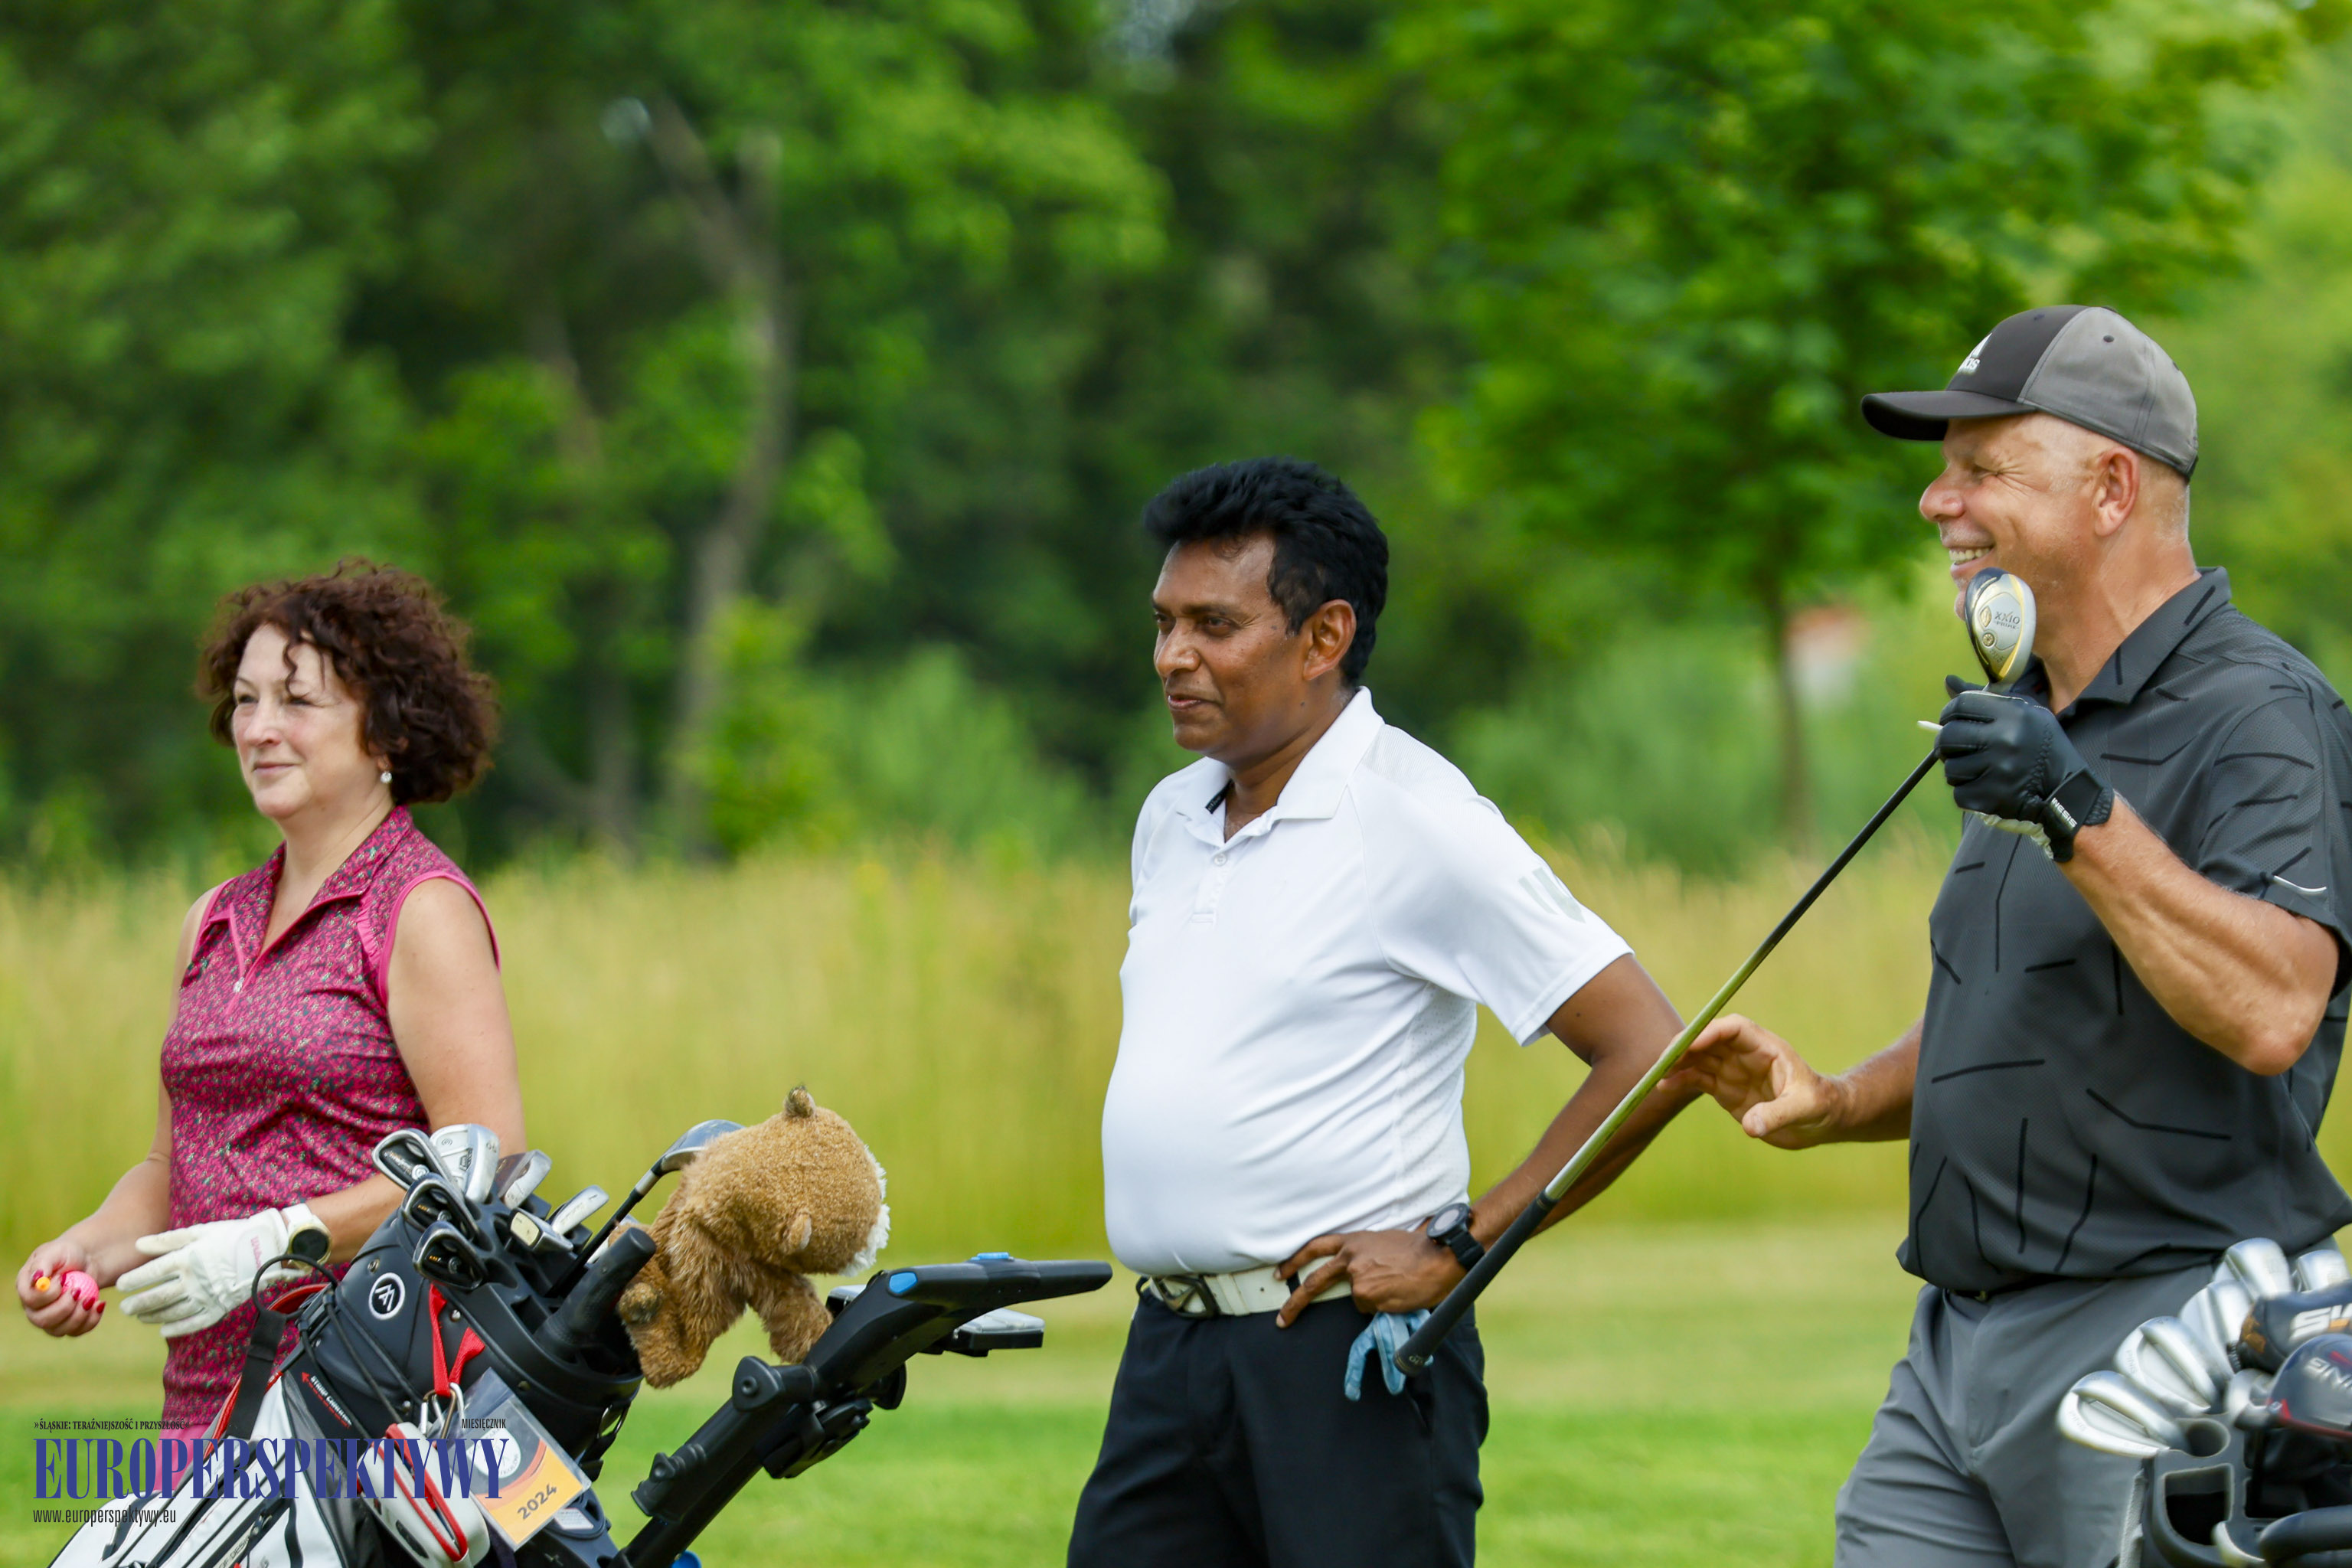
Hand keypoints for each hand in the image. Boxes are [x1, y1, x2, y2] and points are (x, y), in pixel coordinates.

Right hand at [17, 1240, 103, 1337]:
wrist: (87, 1261)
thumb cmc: (68, 1254)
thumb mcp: (56, 1251)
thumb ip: (43, 1263)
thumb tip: (37, 1279)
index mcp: (27, 1288)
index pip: (30, 1300)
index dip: (48, 1294)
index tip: (63, 1280)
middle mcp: (34, 1307)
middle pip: (42, 1320)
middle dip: (65, 1308)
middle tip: (80, 1292)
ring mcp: (49, 1318)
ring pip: (58, 1330)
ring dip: (79, 1316)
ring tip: (92, 1298)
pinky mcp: (67, 1323)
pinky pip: (76, 1332)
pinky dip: (91, 1320)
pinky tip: (99, 1304)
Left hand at [117, 1203, 316, 1337]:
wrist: (268, 1248)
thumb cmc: (232, 1236)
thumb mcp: (199, 1232)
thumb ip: (167, 1240)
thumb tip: (138, 1245)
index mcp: (187, 1259)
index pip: (151, 1273)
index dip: (133, 1280)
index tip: (121, 1284)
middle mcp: (194, 1281)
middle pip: (157, 1297)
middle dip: (137, 1304)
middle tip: (124, 1308)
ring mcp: (207, 1297)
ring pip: (172, 1312)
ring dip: (153, 1316)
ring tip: (141, 1317)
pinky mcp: (219, 1308)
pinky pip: (193, 1323)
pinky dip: (176, 1329)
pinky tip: (163, 1330)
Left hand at [1275, 1226, 1460, 1325]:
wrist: (1436, 1257)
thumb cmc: (1418, 1248)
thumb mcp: (1383, 1243)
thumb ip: (1365, 1255)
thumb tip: (1359, 1273)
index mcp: (1353, 1241)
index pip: (1315, 1248)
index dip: (1295, 1261)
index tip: (1282, 1274)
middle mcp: (1350, 1259)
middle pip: (1314, 1282)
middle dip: (1295, 1302)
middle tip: (1283, 1317)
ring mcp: (1356, 1279)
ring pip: (1356, 1298)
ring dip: (1374, 1297)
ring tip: (1396, 1287)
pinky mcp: (1367, 1296)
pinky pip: (1371, 1308)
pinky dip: (1383, 1306)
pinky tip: (1398, 1294)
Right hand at [1660, 1014, 1844, 1149]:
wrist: (1821, 1121)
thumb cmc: (1820, 1106)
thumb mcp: (1804, 1109)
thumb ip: (1778, 1115)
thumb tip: (1751, 1126)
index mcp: (1766, 1048)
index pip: (1734, 1029)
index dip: (1711, 1032)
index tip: (1692, 1044)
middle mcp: (1745, 1055)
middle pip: (1709, 1041)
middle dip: (1686, 1047)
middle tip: (1665, 1061)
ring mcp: (1733, 1071)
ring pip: (1699, 1059)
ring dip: (1678, 1065)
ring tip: (1657, 1076)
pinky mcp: (1726, 1090)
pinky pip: (1698, 1080)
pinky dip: (1681, 1081)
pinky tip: (1664, 1087)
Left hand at [1935, 680, 2110, 856]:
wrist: (2065, 787)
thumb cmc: (2040, 745)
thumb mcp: (2024, 711)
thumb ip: (1985, 698)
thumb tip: (1948, 681)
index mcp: (2013, 714)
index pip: (1960, 705)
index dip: (1949, 713)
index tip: (1952, 721)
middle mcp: (2005, 740)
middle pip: (1948, 737)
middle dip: (1947, 743)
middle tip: (1958, 748)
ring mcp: (1998, 771)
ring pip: (1950, 767)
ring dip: (1958, 769)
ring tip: (1976, 768)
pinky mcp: (1993, 797)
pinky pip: (1959, 793)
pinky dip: (1966, 792)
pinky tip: (1983, 786)